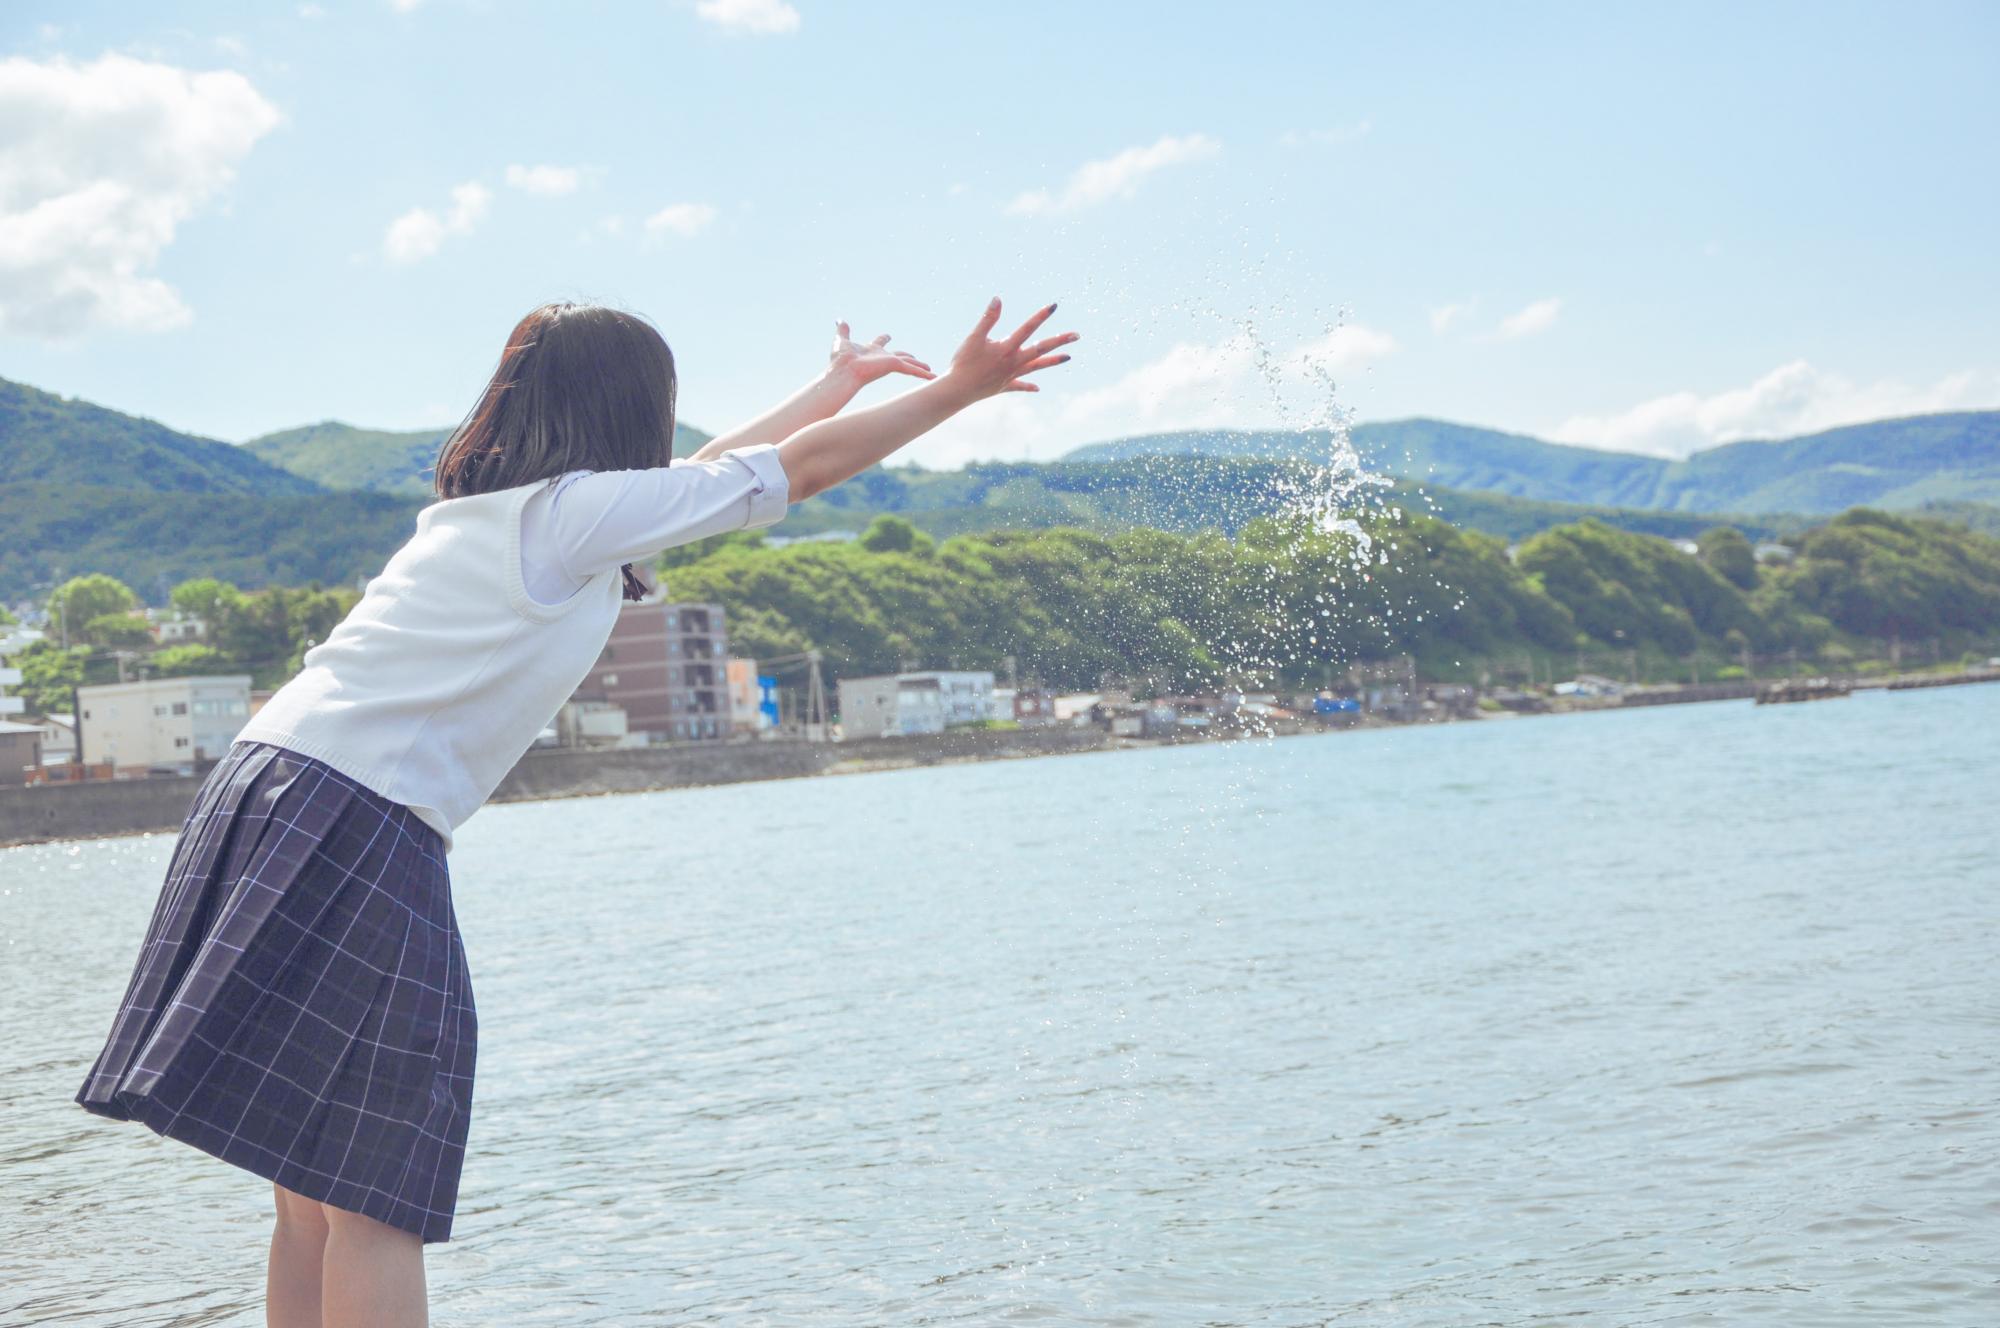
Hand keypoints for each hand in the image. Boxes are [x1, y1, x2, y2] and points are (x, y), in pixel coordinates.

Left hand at [829, 322, 934, 387]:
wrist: (844, 371)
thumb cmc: (840, 360)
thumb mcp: (842, 340)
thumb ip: (843, 330)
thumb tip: (839, 320)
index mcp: (871, 350)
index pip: (880, 342)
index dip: (884, 338)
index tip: (888, 335)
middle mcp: (882, 357)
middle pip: (899, 355)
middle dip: (908, 357)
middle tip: (915, 357)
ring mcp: (889, 363)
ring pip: (909, 364)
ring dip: (920, 367)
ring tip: (930, 370)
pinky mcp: (894, 366)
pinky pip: (912, 370)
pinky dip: (923, 374)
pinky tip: (933, 376)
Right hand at [943, 298, 1077, 401]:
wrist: (957, 391)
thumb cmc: (963, 363)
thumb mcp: (974, 338)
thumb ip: (988, 318)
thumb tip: (998, 299)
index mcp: (1007, 348)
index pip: (1028, 329)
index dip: (1041, 316)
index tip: (1054, 306)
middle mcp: (1013, 362)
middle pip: (1041, 350)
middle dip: (1059, 341)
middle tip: (1077, 335)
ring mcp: (1010, 375)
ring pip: (1036, 367)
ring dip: (1052, 361)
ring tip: (1068, 357)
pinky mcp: (1004, 386)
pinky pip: (1020, 386)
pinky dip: (1029, 386)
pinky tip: (1038, 388)